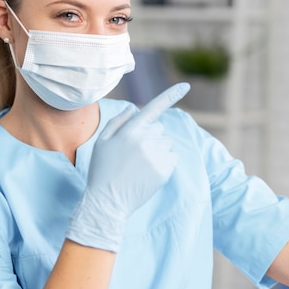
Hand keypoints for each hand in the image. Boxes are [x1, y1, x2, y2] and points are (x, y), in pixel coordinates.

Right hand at [66, 82, 189, 251]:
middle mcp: (146, 141)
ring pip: (167, 143)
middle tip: (133, 154)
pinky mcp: (165, 170)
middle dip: (150, 136)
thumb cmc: (102, 170)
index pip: (153, 108)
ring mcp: (157, 156)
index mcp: (130, 131)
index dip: (171, 95)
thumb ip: (118, 122)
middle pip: (159, 129)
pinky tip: (148, 172)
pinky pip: (173, 157)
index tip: (186, 85)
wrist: (107, 202)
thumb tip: (134, 109)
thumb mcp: (102, 142)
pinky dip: (165, 161)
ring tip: (139, 165)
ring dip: (158, 150)